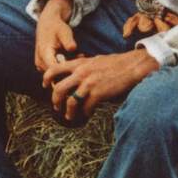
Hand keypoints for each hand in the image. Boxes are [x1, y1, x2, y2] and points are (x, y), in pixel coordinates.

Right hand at [34, 0, 75, 72]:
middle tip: (82, 60)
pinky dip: (64, 67)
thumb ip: (68, 41)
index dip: (68, 73)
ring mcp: (40, 65)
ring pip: (55, 75)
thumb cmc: (57, 27)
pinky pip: (54, 71)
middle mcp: (40, 62)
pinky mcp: (43, 66)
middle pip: (56, 76)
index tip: (80, 67)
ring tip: (79, 56)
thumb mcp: (65, 32)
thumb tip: (73, 49)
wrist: (47, 23)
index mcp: (44, 54)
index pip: (55, 71)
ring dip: (67, 69)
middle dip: (70, 71)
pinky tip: (73, 57)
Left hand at [42, 50, 158, 121]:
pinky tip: (87, 114)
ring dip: (68, 111)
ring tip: (69, 116)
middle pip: (58, 89)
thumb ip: (83, 66)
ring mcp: (89, 83)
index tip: (45, 86)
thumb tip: (75, 75)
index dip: (46, 78)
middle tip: (56, 106)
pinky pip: (86, 107)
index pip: (54, 69)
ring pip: (70, 101)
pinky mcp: (98, 93)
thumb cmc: (115, 64)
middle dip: (55, 101)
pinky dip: (85, 113)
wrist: (132, 66)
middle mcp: (81, 73)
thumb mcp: (94, 60)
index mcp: (79, 63)